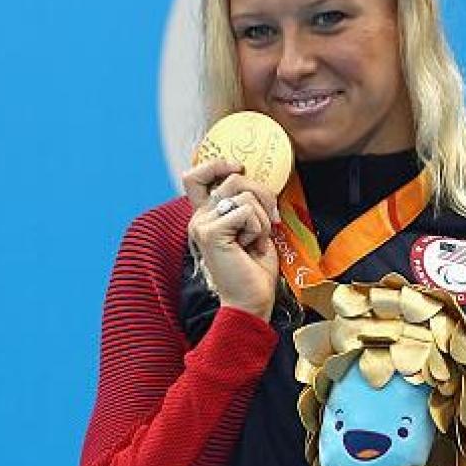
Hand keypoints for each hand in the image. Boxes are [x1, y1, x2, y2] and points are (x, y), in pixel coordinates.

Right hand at [183, 157, 280, 321]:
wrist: (251, 301)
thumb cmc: (254, 270)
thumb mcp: (253, 228)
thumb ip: (248, 203)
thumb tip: (256, 179)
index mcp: (207, 216)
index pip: (196, 175)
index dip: (217, 164)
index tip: (239, 168)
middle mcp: (199, 217)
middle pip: (234, 178)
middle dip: (263, 195)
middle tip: (269, 221)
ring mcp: (202, 224)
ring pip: (244, 193)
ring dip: (261, 218)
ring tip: (255, 241)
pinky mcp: (210, 233)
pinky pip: (246, 211)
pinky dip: (258, 229)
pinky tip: (250, 247)